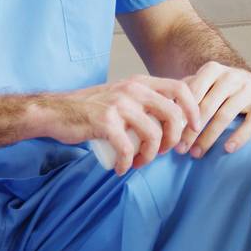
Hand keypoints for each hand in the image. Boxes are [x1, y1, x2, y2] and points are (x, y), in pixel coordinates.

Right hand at [39, 75, 202, 174]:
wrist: (57, 112)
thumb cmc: (92, 109)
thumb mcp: (124, 95)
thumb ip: (146, 98)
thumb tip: (178, 113)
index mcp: (141, 82)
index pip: (181, 89)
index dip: (194, 110)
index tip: (194, 130)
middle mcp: (133, 89)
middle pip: (173, 114)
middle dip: (174, 139)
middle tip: (163, 152)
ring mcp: (119, 105)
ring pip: (153, 134)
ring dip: (150, 156)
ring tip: (138, 162)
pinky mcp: (104, 122)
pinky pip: (127, 148)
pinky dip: (127, 163)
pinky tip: (122, 169)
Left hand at [179, 62, 250, 157]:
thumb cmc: (218, 88)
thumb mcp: (202, 84)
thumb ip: (183, 94)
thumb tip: (161, 110)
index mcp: (213, 69)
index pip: (192, 92)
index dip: (181, 114)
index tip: (171, 132)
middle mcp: (233, 76)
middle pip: (207, 107)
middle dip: (191, 130)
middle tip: (180, 149)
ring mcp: (250, 88)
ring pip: (225, 116)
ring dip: (209, 138)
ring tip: (196, 154)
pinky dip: (239, 137)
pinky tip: (227, 149)